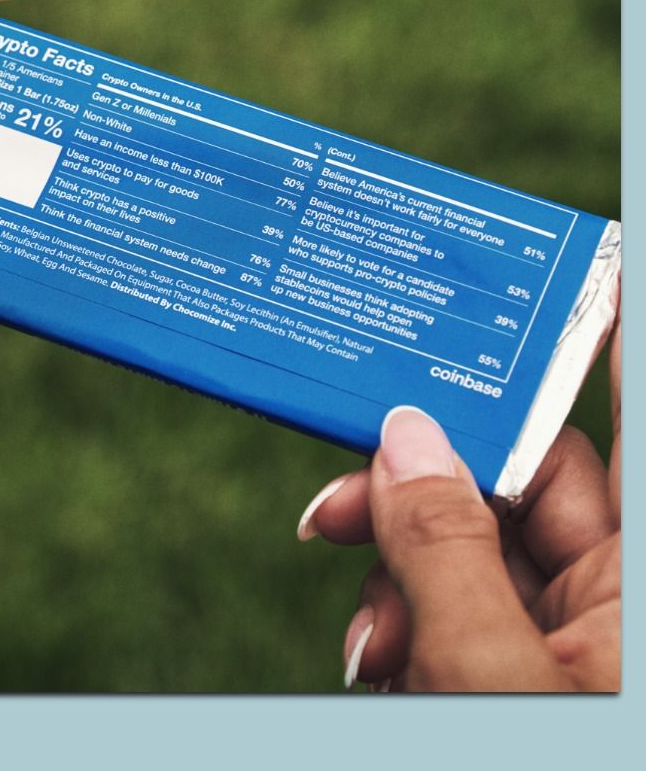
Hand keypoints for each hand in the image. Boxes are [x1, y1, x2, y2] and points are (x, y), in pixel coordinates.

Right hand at [300, 327, 620, 690]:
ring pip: (464, 551)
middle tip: (334, 512)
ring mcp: (563, 636)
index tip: (568, 279)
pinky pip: (447, 613)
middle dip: (414, 497)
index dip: (605, 342)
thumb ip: (441, 545)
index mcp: (635, 582)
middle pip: (513, 486)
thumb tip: (405, 436)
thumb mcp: (480, 666)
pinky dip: (399, 632)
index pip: (626, 420)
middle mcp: (609, 598)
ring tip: (377, 649)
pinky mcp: (509, 671)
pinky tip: (385, 670)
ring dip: (394, 586)